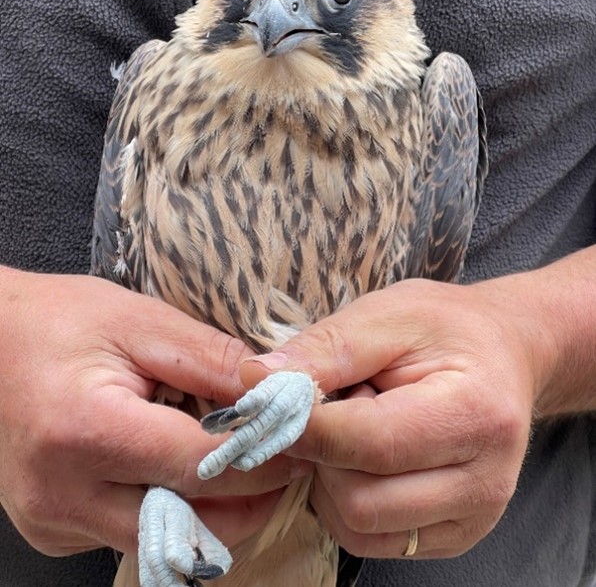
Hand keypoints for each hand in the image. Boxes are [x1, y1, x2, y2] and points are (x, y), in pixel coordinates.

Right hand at [0, 268, 308, 557]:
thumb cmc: (60, 320)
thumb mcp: (140, 321)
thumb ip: (212, 359)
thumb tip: (275, 391)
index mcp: (87, 431)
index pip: (202, 465)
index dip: (264, 456)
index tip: (303, 440)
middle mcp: (64, 493)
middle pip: (190, 524)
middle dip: (251, 499)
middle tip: (285, 462)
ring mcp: (53, 520)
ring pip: (165, 540)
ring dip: (213, 508)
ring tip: (239, 461)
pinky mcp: (52, 528)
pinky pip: (130, 534)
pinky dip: (170, 508)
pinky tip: (179, 467)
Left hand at [240, 275, 556, 559]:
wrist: (504, 354)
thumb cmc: (444, 328)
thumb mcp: (386, 315)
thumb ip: (324, 349)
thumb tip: (254, 380)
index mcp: (475, 413)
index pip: (367, 443)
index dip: (304, 426)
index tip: (272, 399)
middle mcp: (484, 481)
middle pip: (358, 500)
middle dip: (322, 453)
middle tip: (335, 404)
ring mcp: (473, 518)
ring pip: (358, 528)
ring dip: (331, 480)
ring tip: (356, 426)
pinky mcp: (455, 536)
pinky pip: (371, 541)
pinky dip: (346, 501)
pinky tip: (363, 456)